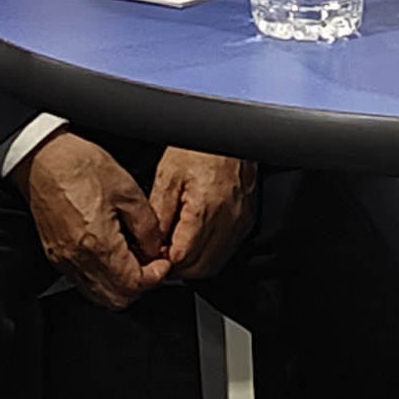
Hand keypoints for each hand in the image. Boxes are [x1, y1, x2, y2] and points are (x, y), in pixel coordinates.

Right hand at [22, 132, 168, 308]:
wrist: (44, 158)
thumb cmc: (79, 167)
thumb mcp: (128, 190)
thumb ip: (148, 227)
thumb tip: (155, 249)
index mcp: (98, 243)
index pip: (134, 285)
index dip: (156, 276)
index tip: (162, 262)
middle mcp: (78, 259)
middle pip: (117, 300)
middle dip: (140, 286)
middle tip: (150, 264)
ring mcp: (64, 260)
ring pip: (99, 296)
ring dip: (121, 285)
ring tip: (132, 259)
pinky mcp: (55, 256)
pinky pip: (84, 282)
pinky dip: (103, 278)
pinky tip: (111, 256)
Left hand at [149, 149, 260, 283]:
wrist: (230, 130)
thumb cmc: (201, 146)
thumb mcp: (168, 175)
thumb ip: (159, 214)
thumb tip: (151, 243)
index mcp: (206, 210)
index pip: (182, 258)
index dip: (163, 261)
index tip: (151, 256)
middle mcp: (228, 221)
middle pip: (200, 268)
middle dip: (177, 267)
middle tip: (160, 256)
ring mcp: (241, 222)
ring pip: (215, 263)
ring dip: (194, 262)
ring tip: (176, 247)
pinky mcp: (247, 220)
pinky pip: (227, 249)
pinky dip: (210, 251)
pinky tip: (196, 239)